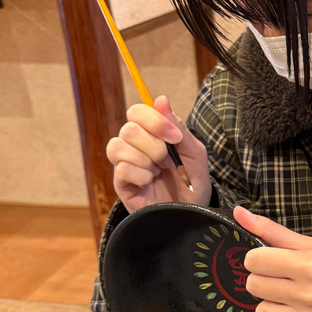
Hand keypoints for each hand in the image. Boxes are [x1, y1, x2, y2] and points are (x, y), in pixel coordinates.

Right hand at [106, 95, 210, 211]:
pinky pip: (121, 169)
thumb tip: (160, 99)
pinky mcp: (121, 184)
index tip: (175, 137)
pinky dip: (141, 175)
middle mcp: (134, 146)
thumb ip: (177, 127)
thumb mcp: (193, 152)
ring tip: (158, 172)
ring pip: (118, 146)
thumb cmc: (192, 181)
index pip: (137, 112)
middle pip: (129, 129)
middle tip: (169, 161)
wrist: (192, 212)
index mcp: (151, 134)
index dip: (154, 120)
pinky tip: (149, 183)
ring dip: (146, 159)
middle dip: (154, 145)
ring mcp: (126, 164)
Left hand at [234, 206, 311, 311]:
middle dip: (264, 279)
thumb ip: (270, 229)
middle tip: (283, 278)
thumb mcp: (306, 243)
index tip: (271, 260)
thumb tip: (238, 213)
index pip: (253, 261)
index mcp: (307, 264)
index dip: (259, 258)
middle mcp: (310, 293)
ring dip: (272, 304)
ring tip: (290, 297)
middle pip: (254, 286)